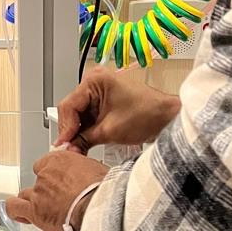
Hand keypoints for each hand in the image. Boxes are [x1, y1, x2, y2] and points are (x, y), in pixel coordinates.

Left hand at [6, 149, 107, 230]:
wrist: (100, 208)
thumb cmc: (105, 192)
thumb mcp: (99, 171)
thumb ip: (87, 171)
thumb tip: (91, 175)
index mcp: (60, 160)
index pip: (47, 164)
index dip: (53, 175)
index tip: (60, 183)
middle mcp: (46, 174)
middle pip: (38, 181)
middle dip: (46, 190)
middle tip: (58, 200)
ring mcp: (38, 192)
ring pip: (25, 195)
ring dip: (32, 202)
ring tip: (43, 211)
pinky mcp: (34, 211)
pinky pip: (14, 208)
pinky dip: (16, 212)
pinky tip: (23, 216)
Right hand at [58, 66, 179, 151]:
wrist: (168, 118)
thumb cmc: (148, 115)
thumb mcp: (109, 131)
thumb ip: (83, 140)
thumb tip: (68, 149)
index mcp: (95, 80)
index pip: (68, 106)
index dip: (65, 128)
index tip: (64, 145)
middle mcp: (95, 81)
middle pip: (71, 109)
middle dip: (71, 130)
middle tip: (69, 149)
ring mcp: (99, 90)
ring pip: (78, 113)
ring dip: (78, 131)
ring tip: (78, 147)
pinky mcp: (104, 99)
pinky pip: (88, 114)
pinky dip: (87, 128)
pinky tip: (86, 140)